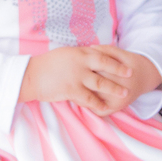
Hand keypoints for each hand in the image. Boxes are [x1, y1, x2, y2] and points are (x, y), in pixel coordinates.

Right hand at [19, 46, 160, 115]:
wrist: (30, 75)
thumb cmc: (46, 64)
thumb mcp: (65, 54)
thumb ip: (79, 55)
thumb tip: (90, 54)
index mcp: (79, 53)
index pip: (102, 53)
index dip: (115, 57)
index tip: (125, 60)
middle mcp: (81, 63)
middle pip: (106, 66)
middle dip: (120, 70)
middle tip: (131, 74)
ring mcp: (77, 77)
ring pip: (101, 83)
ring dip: (114, 88)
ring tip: (125, 93)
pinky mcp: (71, 90)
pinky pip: (89, 98)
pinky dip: (98, 104)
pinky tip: (106, 107)